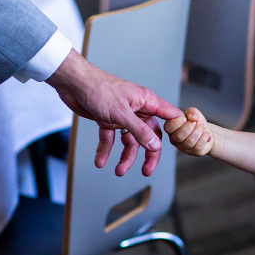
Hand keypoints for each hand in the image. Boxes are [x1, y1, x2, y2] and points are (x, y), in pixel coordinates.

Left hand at [46, 49, 182, 175]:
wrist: (72, 83)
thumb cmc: (98, 89)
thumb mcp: (121, 114)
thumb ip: (139, 131)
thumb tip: (155, 146)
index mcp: (146, 102)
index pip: (170, 117)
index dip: (177, 131)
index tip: (182, 146)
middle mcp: (137, 109)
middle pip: (149, 135)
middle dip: (148, 154)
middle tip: (146, 171)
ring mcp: (122, 115)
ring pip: (130, 140)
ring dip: (125, 157)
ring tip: (118, 171)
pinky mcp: (107, 120)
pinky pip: (110, 139)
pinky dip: (105, 150)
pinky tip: (100, 161)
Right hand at [164, 107, 213, 155]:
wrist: (206, 131)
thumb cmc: (196, 122)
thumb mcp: (193, 113)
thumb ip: (191, 112)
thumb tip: (193, 117)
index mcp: (171, 128)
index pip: (168, 127)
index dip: (177, 122)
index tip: (185, 118)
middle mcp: (174, 139)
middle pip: (178, 136)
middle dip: (189, 127)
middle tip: (196, 122)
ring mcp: (183, 147)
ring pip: (189, 142)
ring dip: (198, 131)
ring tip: (202, 126)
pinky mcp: (193, 152)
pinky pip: (198, 146)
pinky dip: (204, 137)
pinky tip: (206, 132)